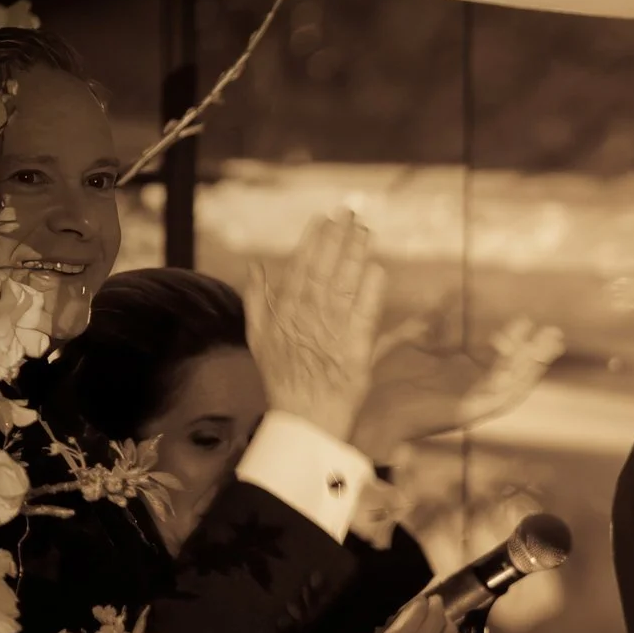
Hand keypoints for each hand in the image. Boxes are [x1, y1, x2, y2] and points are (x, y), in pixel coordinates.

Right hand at [248, 213, 387, 439]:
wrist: (302, 418)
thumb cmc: (282, 378)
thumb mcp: (259, 337)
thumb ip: (257, 299)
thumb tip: (255, 265)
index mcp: (286, 313)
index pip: (301, 268)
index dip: (314, 241)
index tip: (324, 218)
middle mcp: (307, 319)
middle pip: (324, 271)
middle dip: (337, 240)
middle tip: (350, 214)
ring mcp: (330, 334)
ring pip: (344, 287)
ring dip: (355, 257)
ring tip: (365, 232)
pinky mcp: (355, 352)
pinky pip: (364, 316)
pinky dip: (371, 293)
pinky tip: (378, 270)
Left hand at [351, 316, 564, 458]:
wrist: (370, 406)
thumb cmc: (383, 378)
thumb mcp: (412, 339)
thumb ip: (433, 320)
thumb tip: (450, 292)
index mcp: (457, 371)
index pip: (494, 353)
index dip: (512, 337)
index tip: (526, 318)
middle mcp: (469, 385)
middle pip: (511, 367)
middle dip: (533, 350)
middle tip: (554, 333)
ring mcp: (472, 398)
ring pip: (514, 381)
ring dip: (535, 363)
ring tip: (553, 344)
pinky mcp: (472, 410)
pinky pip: (504, 397)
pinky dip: (522, 382)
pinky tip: (534, 366)